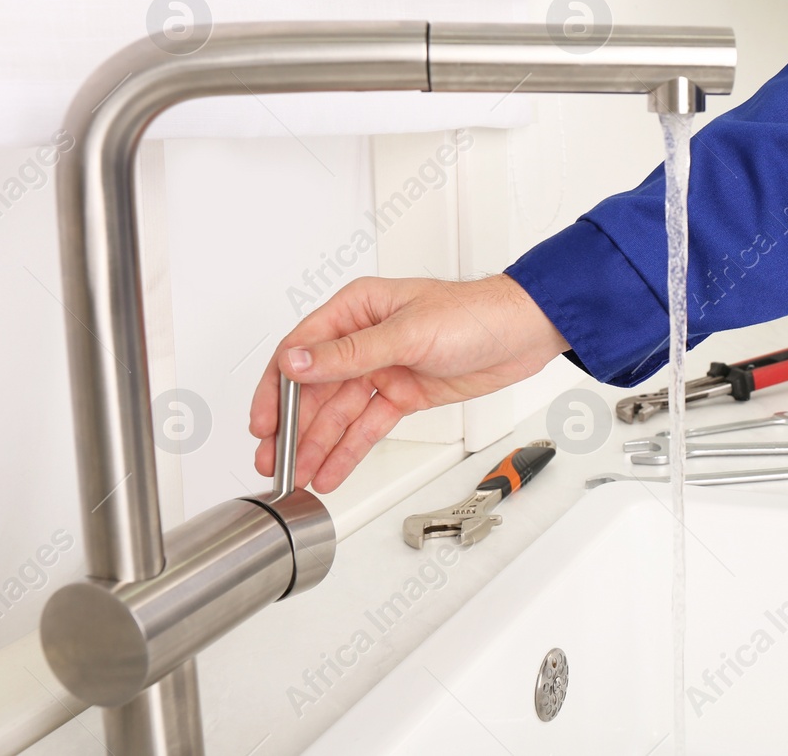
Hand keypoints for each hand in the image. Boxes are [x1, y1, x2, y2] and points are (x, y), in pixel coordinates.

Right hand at [249, 274, 568, 492]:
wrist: (524, 332)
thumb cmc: (475, 314)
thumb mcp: (408, 332)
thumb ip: (350, 353)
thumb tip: (297, 360)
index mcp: (358, 309)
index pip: (301, 350)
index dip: (277, 389)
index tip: (263, 422)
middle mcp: (365, 338)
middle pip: (316, 388)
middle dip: (293, 428)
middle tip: (274, 463)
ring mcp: (385, 368)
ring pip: (340, 413)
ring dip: (318, 445)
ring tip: (298, 477)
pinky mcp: (405, 394)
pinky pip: (368, 425)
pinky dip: (349, 450)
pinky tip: (331, 471)